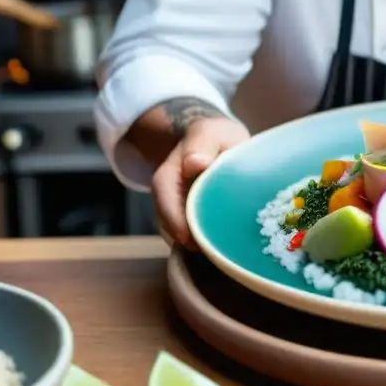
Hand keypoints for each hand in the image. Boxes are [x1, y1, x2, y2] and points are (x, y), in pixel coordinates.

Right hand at [151, 116, 249, 249]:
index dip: (175, 220)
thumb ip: (202, 145)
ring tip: (219, 252)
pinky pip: (191, 236)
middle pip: (169, 224)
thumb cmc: (217, 136)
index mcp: (168, 174)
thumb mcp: (210, 133)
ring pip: (179, 234)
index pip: (164, 199)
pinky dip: (204, 242)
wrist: (219, 141)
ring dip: (196, 243)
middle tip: (211, 252)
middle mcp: (167, 196)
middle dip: (187, 239)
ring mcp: (177, 209)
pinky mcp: (190, 218)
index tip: (189, 237)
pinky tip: (221, 247)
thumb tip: (194, 163)